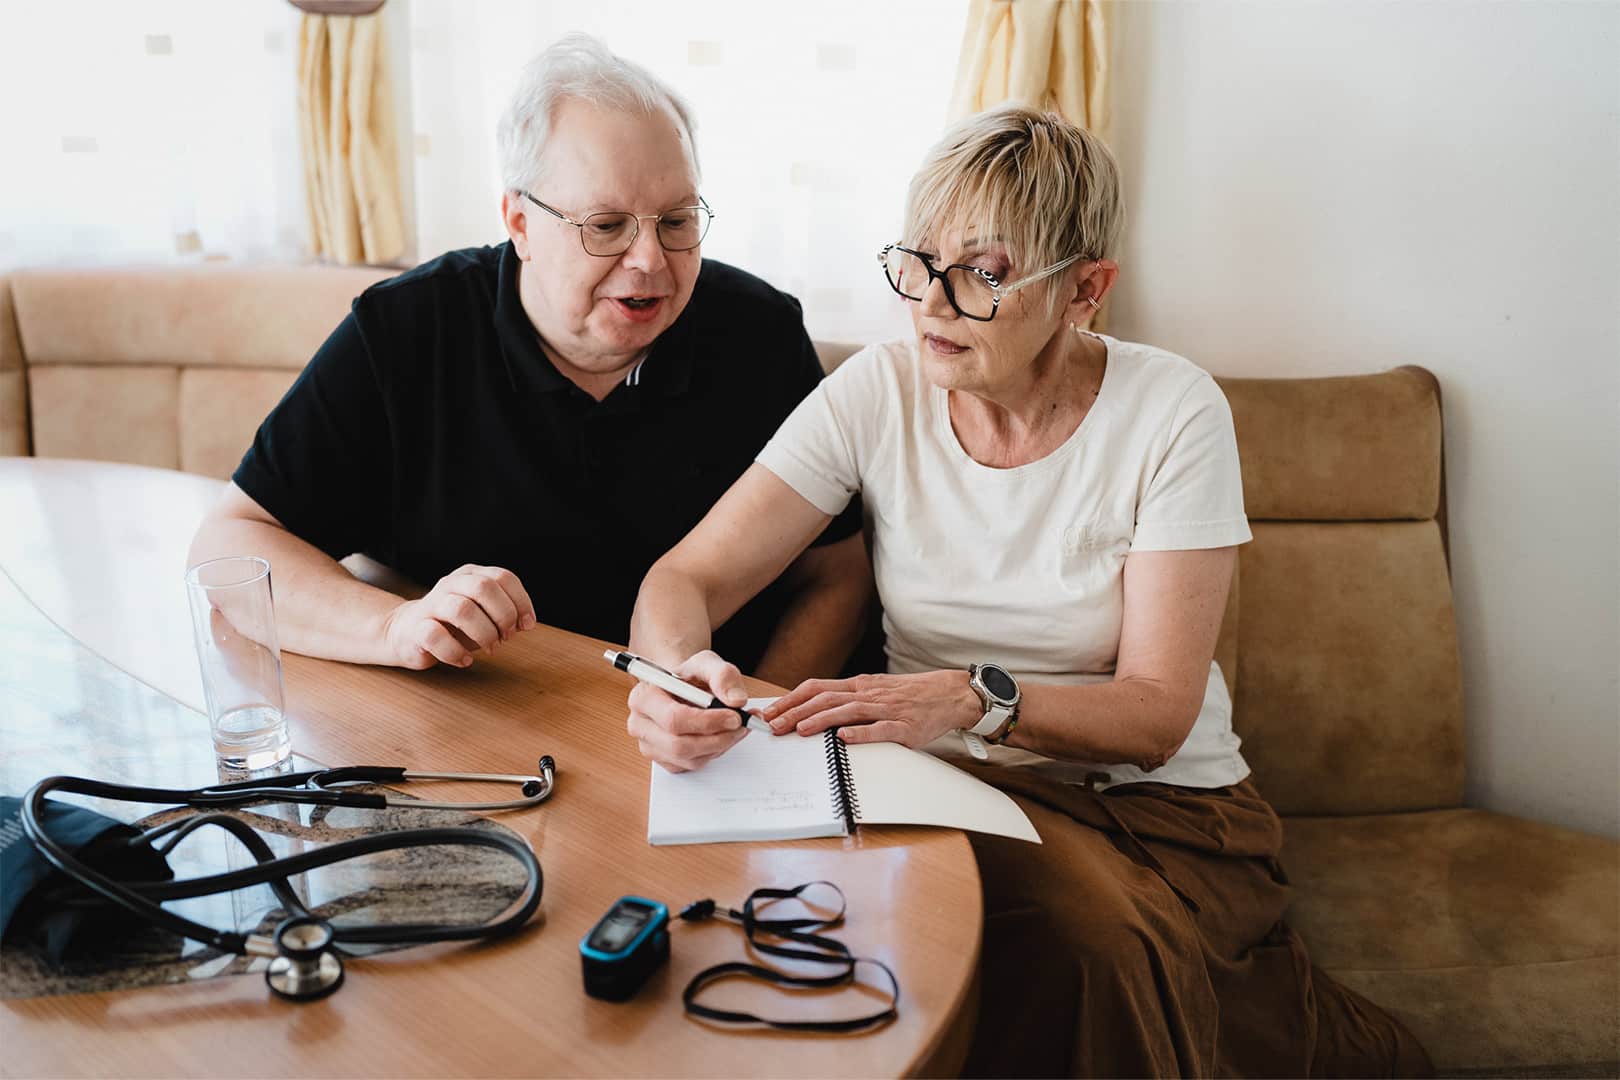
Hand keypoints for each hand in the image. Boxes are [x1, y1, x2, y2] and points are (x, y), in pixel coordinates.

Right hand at [379, 564, 535, 668]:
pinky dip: (455, 652)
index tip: (527, 625)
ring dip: (483, 633)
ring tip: (490, 648)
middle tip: (506, 637)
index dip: (521, 602)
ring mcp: (431, 604)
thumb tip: (525, 623)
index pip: (504, 577)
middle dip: (503, 615)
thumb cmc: (454, 625)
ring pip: (461, 609)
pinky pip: (435, 636)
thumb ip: (506, 614)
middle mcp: (450, 584)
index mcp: (471, 575)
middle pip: (483, 588)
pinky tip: (465, 660)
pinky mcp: (415, 628)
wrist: (407, 632)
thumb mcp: (484, 614)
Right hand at [626, 650, 752, 772]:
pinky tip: (723, 735)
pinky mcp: (665, 761)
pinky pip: (693, 766)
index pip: (674, 718)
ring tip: (738, 727)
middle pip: (680, 745)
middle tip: (741, 725)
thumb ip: (723, 675)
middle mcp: (640, 724)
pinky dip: (715, 753)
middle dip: (718, 737)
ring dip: (721, 745)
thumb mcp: (707, 663)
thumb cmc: (690, 677)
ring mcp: (650, 746)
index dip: (708, 721)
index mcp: (643, 697)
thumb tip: (736, 700)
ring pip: (690, 759)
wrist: (685, 689)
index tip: (735, 716)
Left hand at [763, 670, 981, 747]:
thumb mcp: (875, 690)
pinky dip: (861, 734)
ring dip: (820, 720)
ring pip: (847, 711)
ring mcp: (885, 709)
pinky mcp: (903, 726)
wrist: (948, 694)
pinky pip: (880, 729)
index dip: (790, 699)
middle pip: (824, 700)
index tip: (769, 711)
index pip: (816, 688)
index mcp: (859, 685)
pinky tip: (844, 739)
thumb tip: (815, 709)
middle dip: (795, 712)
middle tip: (773, 726)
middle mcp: (868, 694)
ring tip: (799, 730)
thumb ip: (848, 699)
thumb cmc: (910, 694)